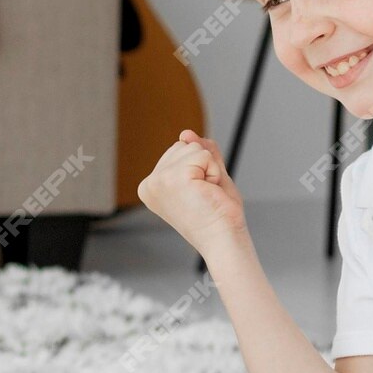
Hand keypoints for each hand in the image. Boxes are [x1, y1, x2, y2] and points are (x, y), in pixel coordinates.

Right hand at [137, 128, 247, 255]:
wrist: (223, 239)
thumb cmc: (217, 215)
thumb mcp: (208, 175)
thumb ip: (198, 152)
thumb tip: (186, 133)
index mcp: (150, 186)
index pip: (178, 152)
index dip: (198, 169)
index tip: (197, 196)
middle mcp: (149, 183)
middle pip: (183, 146)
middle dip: (203, 166)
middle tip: (204, 196)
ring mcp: (159, 180)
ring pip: (193, 148)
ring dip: (209, 170)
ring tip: (206, 195)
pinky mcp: (174, 177)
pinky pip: (204, 155)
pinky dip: (214, 172)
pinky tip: (209, 192)